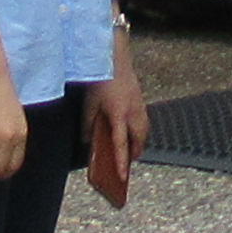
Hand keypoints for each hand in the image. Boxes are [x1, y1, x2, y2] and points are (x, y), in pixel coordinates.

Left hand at [83, 77, 143, 209]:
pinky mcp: (140, 97)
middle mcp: (133, 111)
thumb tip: (86, 140)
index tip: (121, 176)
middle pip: (139, 139)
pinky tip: (134, 127)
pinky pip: (144, 118)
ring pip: (145, 128)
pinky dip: (142, 127)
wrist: (113, 56)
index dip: (121, 162)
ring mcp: (139, 104)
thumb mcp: (89, 103)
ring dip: (140, 140)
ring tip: (134, 146)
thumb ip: (88, 124)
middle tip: (130, 160)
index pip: (121, 144)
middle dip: (136, 151)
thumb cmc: (100, 79)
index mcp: (119, 115)